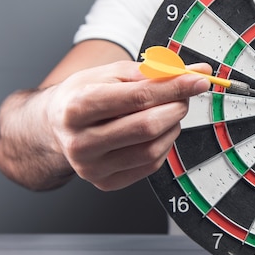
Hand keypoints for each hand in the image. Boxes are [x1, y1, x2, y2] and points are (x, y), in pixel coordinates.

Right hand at [45, 60, 210, 190]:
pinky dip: (163, 144)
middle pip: (147, 126)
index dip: (175, 87)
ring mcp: (92, 167)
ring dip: (172, 127)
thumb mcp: (112, 73)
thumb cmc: (85, 95)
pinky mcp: (106, 183)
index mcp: (77, 107)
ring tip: (168, 111)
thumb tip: (196, 72)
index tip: (198, 80)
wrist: (56, 126)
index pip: (138, 97)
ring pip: (152, 149)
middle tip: (183, 96)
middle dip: (175, 107)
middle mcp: (80, 142)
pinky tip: (157, 131)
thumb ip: (155, 71)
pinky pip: (150, 165)